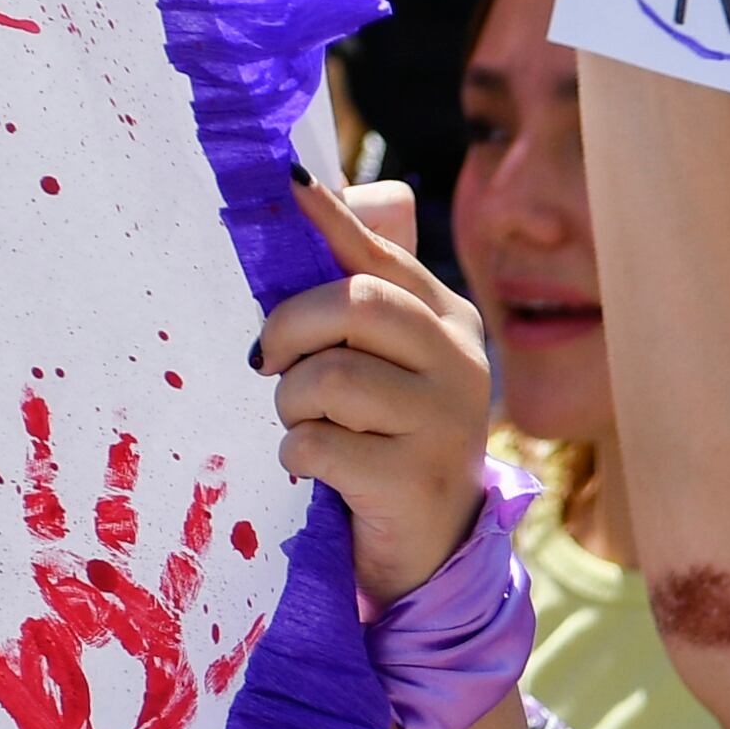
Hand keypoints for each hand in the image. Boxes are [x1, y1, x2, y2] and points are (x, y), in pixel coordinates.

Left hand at [256, 171, 495, 612]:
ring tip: (305, 425)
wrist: (429, 547)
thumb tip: (307, 185)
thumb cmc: (388, 437)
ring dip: (291, 404)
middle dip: (289, 329)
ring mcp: (445, 423)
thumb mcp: (386, 359)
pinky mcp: (415, 479)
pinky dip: (297, 456)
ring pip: (328, 378)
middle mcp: (461, 363)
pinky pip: (318, 444)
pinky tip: (315, 470)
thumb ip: (359, 284)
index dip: (330, 217)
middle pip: (354, 303)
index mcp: (450, 321)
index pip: (382, 255)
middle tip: (268, 360)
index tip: (286, 181)